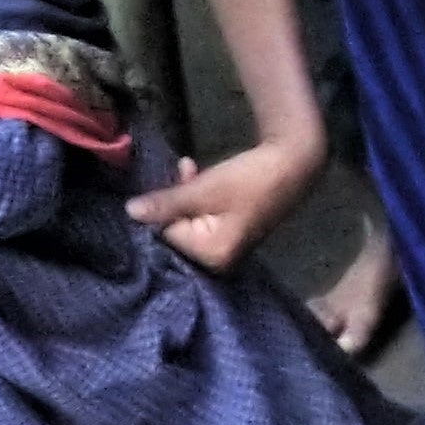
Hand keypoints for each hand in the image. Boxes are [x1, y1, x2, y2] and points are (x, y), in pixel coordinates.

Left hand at [125, 135, 320, 272]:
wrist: (294, 163)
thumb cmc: (250, 179)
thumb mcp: (204, 189)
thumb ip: (166, 203)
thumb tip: (129, 212)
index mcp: (212, 256)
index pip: (168, 234)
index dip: (165, 206)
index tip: (174, 180)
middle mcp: (219, 261)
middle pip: (178, 232)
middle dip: (175, 201)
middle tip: (185, 171)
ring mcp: (227, 249)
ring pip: (189, 223)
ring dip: (186, 196)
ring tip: (193, 169)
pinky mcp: (233, 234)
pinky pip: (204, 221)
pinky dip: (200, 200)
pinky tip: (202, 177)